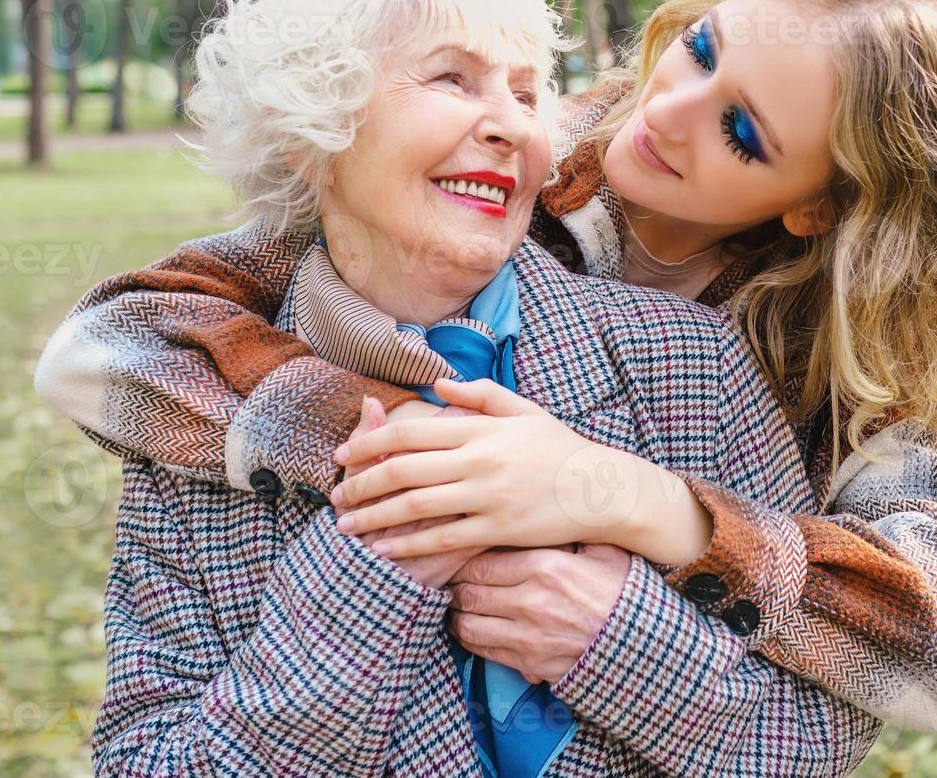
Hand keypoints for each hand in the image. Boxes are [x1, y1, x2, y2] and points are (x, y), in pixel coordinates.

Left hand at [330, 378, 655, 559]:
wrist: (601, 488)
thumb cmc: (560, 450)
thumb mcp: (524, 411)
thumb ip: (480, 396)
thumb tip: (438, 385)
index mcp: (480, 428)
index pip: (411, 432)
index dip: (370, 442)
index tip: (343, 454)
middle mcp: (479, 459)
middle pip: (404, 469)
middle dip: (361, 483)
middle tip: (335, 496)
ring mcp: (487, 496)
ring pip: (415, 506)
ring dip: (374, 517)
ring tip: (347, 526)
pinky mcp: (497, 529)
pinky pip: (442, 539)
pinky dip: (408, 546)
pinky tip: (384, 551)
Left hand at [447, 543, 632, 684]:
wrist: (640, 643)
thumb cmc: (622, 591)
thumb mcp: (602, 550)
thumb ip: (570, 530)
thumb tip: (549, 504)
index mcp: (546, 567)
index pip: (481, 562)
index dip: (464, 559)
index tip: (462, 555)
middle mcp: (531, 601)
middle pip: (468, 592)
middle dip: (456, 585)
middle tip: (453, 578)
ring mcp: (528, 635)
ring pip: (468, 624)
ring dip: (459, 614)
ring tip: (461, 603)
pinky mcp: (529, 662)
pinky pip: (483, 650)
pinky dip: (471, 639)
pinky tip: (473, 627)